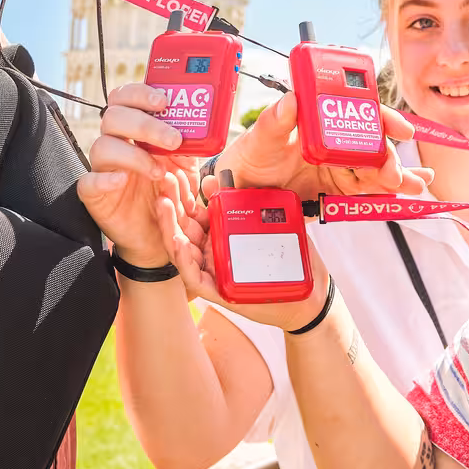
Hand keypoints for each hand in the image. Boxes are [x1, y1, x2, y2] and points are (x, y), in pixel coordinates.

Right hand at [76, 83, 202, 266]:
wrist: (159, 232)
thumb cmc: (169, 191)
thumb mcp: (186, 165)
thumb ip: (189, 145)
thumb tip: (195, 129)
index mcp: (133, 130)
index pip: (124, 98)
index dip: (139, 94)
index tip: (163, 101)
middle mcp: (115, 144)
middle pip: (113, 117)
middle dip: (145, 124)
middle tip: (173, 139)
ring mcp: (102, 168)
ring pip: (102, 146)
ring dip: (134, 155)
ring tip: (159, 171)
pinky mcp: (94, 195)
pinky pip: (88, 182)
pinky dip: (104, 179)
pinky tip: (122, 180)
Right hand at [161, 172, 336, 331]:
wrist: (306, 295)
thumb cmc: (285, 259)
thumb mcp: (261, 222)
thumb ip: (237, 201)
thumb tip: (212, 180)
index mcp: (217, 235)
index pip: (192, 213)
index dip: (180, 194)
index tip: (172, 174)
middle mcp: (210, 252)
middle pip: (182, 228)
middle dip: (169, 206)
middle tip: (162, 184)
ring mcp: (212, 271)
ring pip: (182, 251)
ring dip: (170, 229)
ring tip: (163, 205)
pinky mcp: (218, 291)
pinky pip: (195, 277)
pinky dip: (185, 260)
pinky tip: (180, 243)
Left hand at [214, 93, 432, 201]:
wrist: (239, 193)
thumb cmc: (249, 157)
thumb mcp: (258, 139)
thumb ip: (273, 122)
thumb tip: (290, 100)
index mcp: (320, 122)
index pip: (357, 113)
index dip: (381, 118)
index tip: (398, 128)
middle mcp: (334, 142)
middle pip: (372, 145)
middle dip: (390, 158)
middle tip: (396, 174)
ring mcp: (338, 168)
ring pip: (375, 169)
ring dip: (398, 176)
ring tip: (417, 185)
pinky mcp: (337, 193)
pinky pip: (366, 192)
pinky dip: (388, 194)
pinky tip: (409, 195)